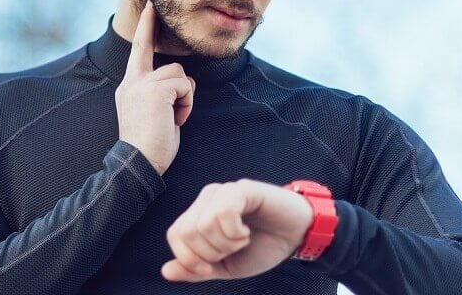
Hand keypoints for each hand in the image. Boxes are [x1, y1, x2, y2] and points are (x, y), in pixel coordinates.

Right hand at [115, 0, 195, 175]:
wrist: (138, 164)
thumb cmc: (150, 144)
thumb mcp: (151, 112)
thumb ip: (158, 92)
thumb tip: (179, 85)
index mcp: (130, 85)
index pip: (139, 49)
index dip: (146, 26)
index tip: (151, 5)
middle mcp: (133, 80)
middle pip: (166, 62)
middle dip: (171, 70)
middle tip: (164, 73)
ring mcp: (143, 84)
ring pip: (181, 75)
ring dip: (184, 99)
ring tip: (172, 120)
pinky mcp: (156, 90)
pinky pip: (185, 86)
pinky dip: (186, 105)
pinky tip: (175, 121)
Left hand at [161, 179, 312, 281]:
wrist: (296, 236)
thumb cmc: (262, 246)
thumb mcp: (226, 266)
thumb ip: (196, 269)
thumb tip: (166, 271)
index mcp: (200, 214)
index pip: (175, 235)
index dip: (188, 259)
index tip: (210, 269)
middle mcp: (208, 198)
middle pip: (187, 231)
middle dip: (210, 254)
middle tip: (232, 250)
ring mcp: (224, 191)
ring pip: (203, 224)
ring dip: (226, 244)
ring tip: (243, 240)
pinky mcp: (242, 189)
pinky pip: (223, 213)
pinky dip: (235, 233)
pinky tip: (247, 231)